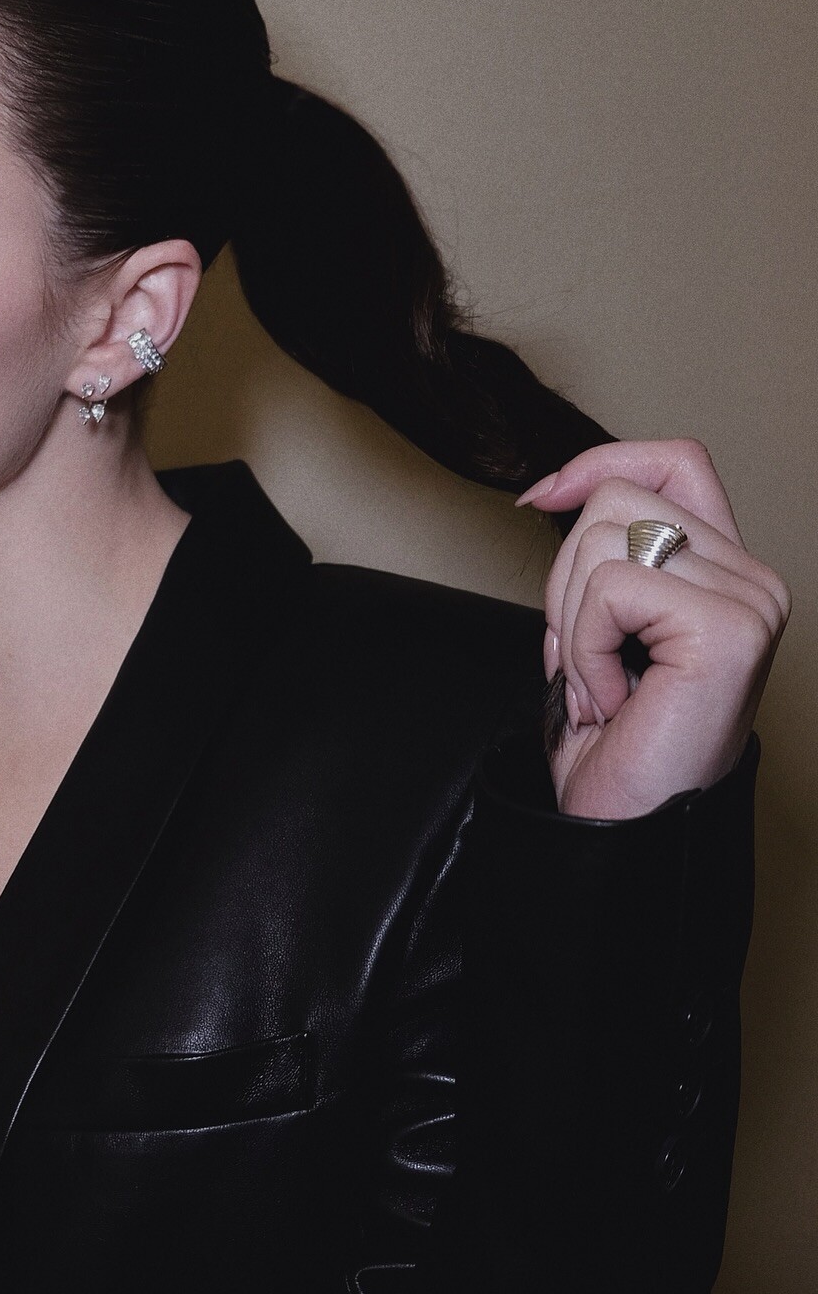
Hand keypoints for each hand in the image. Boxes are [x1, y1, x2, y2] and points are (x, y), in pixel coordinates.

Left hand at [515, 438, 789, 818]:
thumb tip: (556, 487)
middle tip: (583, 659)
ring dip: (571, 623)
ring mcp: (749, 599)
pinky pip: (611, 588)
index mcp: (726, 571)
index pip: (675, 461)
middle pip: (616, 497)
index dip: (600, 461)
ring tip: (602, 684)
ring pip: (601, 538)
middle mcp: (752, 577)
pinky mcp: (730, 627)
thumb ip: (603, 556)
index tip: (541, 499)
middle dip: (563, 580)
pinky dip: (585, 649)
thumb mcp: (597, 628)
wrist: (628, 832)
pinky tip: (613, 699)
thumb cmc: (616, 745)